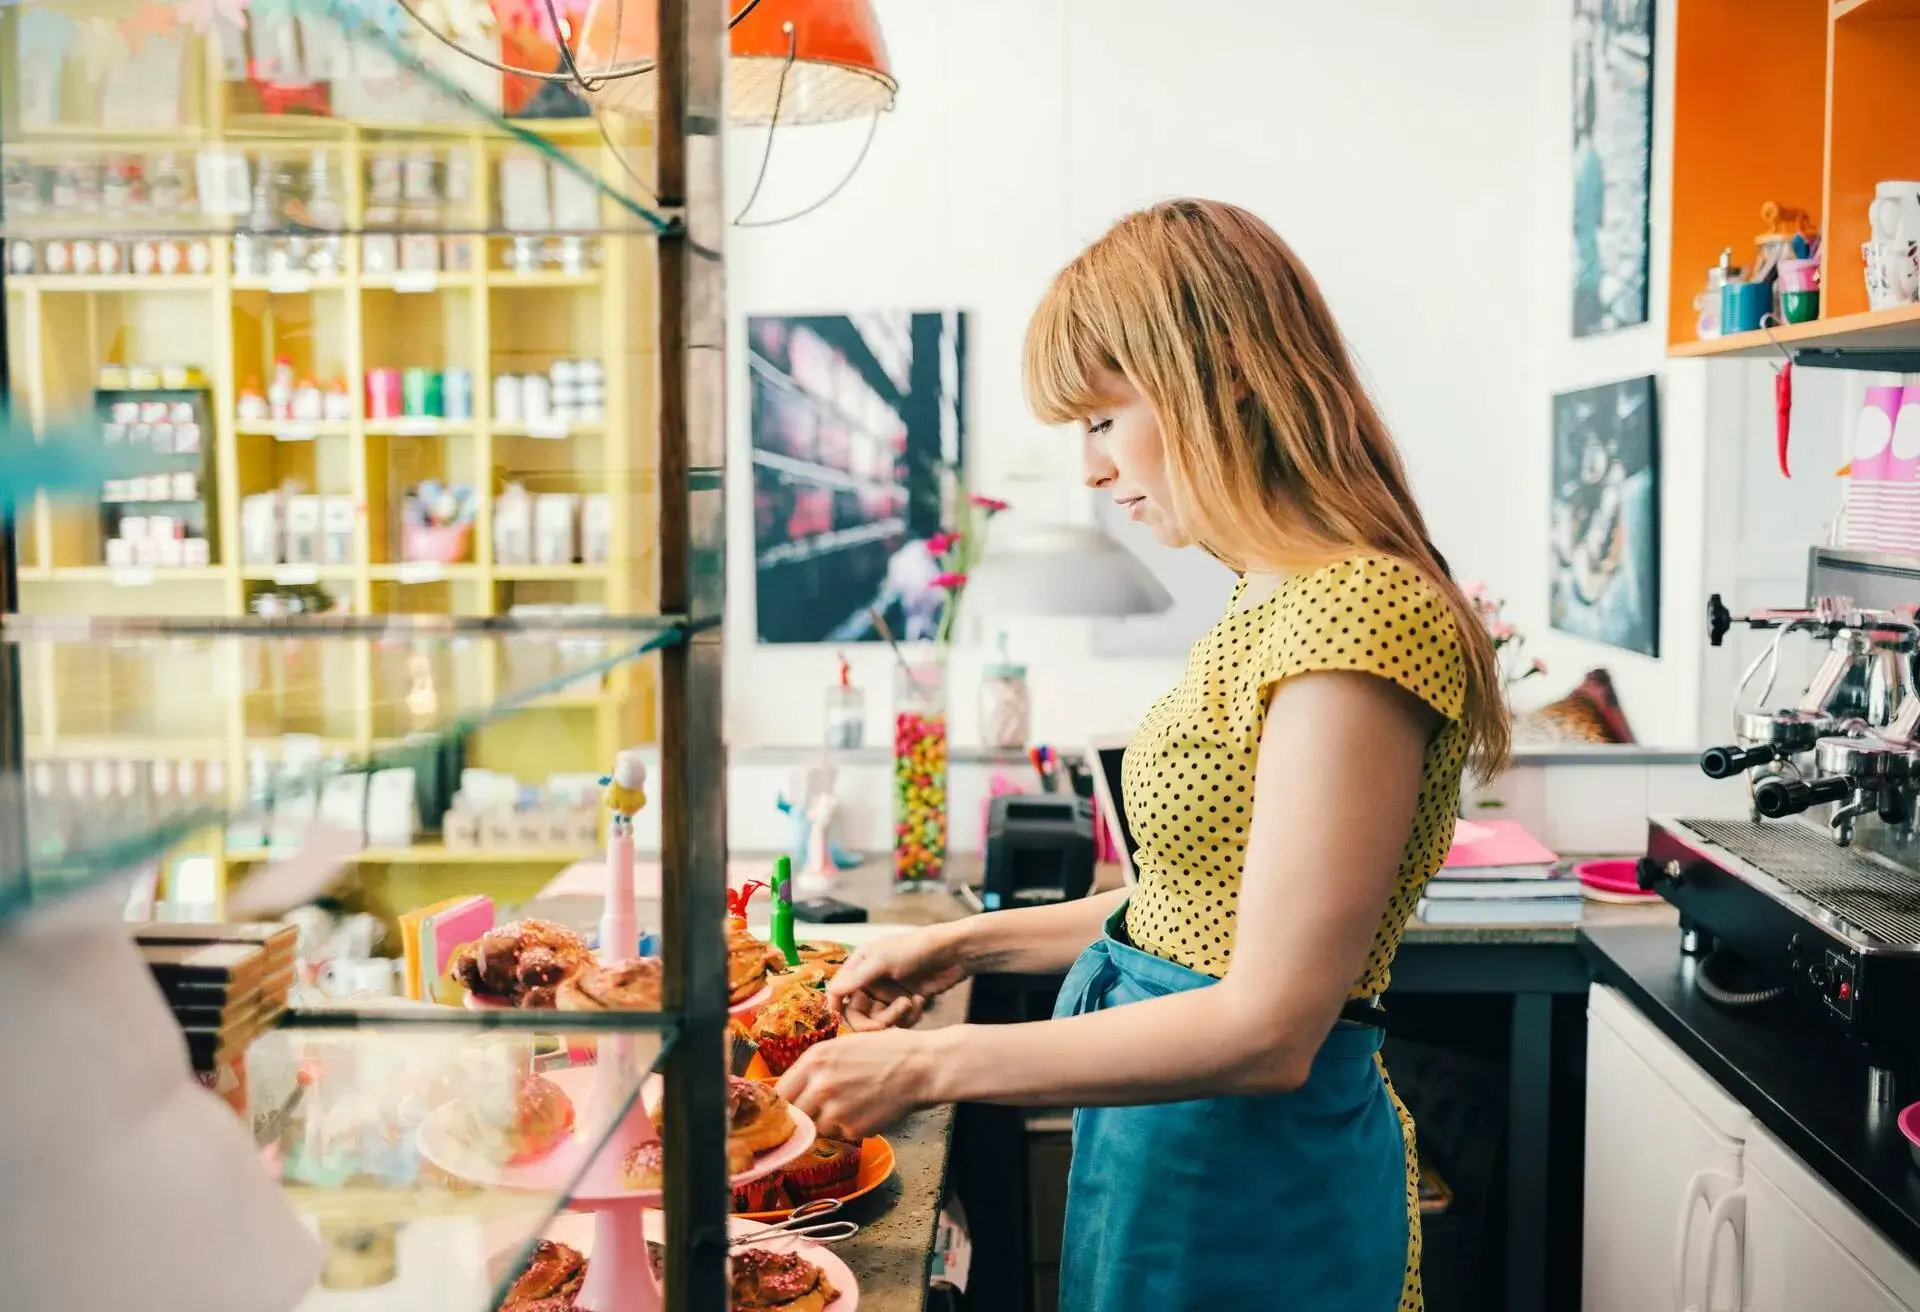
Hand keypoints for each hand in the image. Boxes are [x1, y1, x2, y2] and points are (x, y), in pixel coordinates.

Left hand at [776, 1027, 945, 1138]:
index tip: (789, 1107)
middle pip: (796, 1114)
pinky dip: (854, 1127)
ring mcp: (835, 1110)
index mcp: (814, 1059)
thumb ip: (817, 1066)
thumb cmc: (888, 1050)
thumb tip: (796, 1088)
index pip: (781, 1092)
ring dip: (831, 1122)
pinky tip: (871, 1110)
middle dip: (808, 1114)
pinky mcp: (853, 1129)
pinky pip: (843, 1134)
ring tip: (857, 1103)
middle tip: (825, 1108)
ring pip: (819, 1127)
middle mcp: (819, 1085)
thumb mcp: (845, 1046)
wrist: (921, 1067)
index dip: (785, 1102)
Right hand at [826, 925, 969, 1031]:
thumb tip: (830, 991)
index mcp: (859, 965)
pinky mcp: (905, 1005)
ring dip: (895, 1017)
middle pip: (857, 1013)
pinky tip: (920, 1001)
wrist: (953, 954)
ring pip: (879, 1021)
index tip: (837, 1023)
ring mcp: (888, 994)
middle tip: (884, 1024)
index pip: (838, 991)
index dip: (836, 1008)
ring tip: (910, 1002)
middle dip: (872, 1020)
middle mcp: (870, 981)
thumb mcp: (883, 960)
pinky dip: (909, 1016)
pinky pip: (898, 1022)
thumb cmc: (915, 949)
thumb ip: (856, 978)